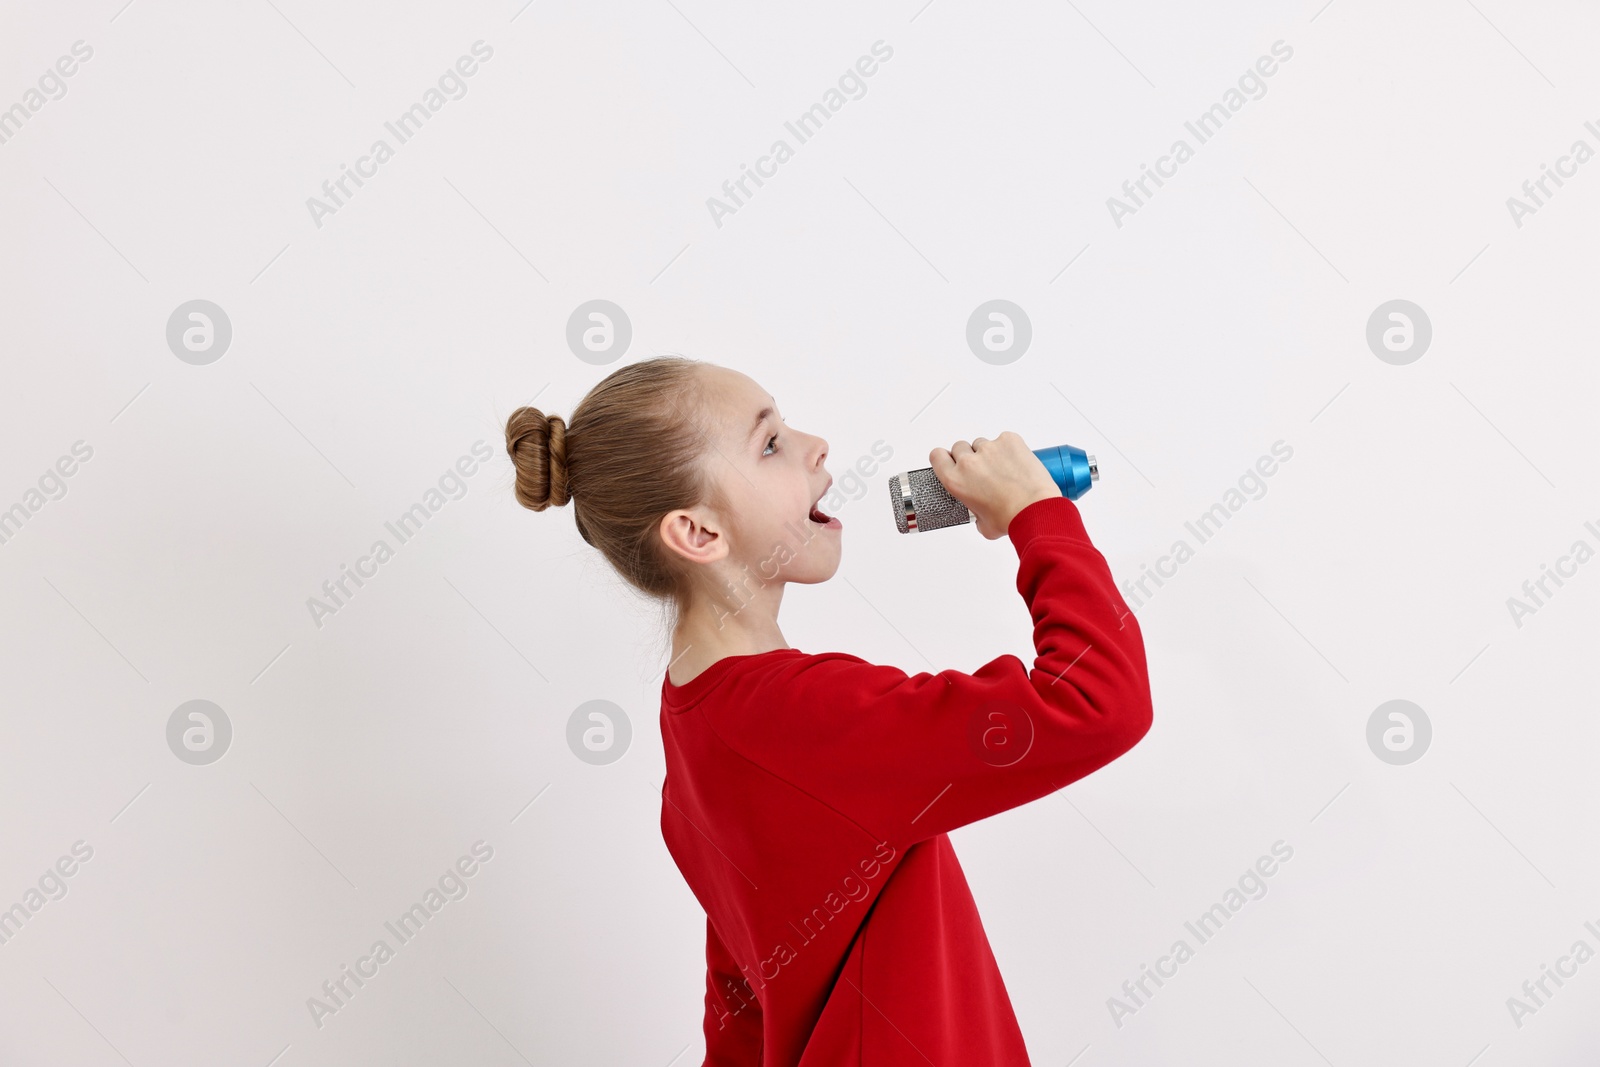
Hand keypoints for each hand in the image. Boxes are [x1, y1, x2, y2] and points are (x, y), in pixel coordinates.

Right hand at [928, 432, 1059, 539]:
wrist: (1036, 509)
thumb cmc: (1011, 518)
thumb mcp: (983, 525)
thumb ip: (975, 513)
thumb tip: (982, 512)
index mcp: (956, 480)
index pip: (937, 456)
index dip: (944, 458)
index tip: (950, 461)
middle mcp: (969, 462)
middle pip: (960, 447)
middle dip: (969, 457)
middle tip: (983, 471)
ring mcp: (989, 448)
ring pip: (982, 443)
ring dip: (990, 453)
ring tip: (1004, 470)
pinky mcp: (1009, 440)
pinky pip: (1004, 439)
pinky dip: (1009, 449)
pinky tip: (1017, 463)